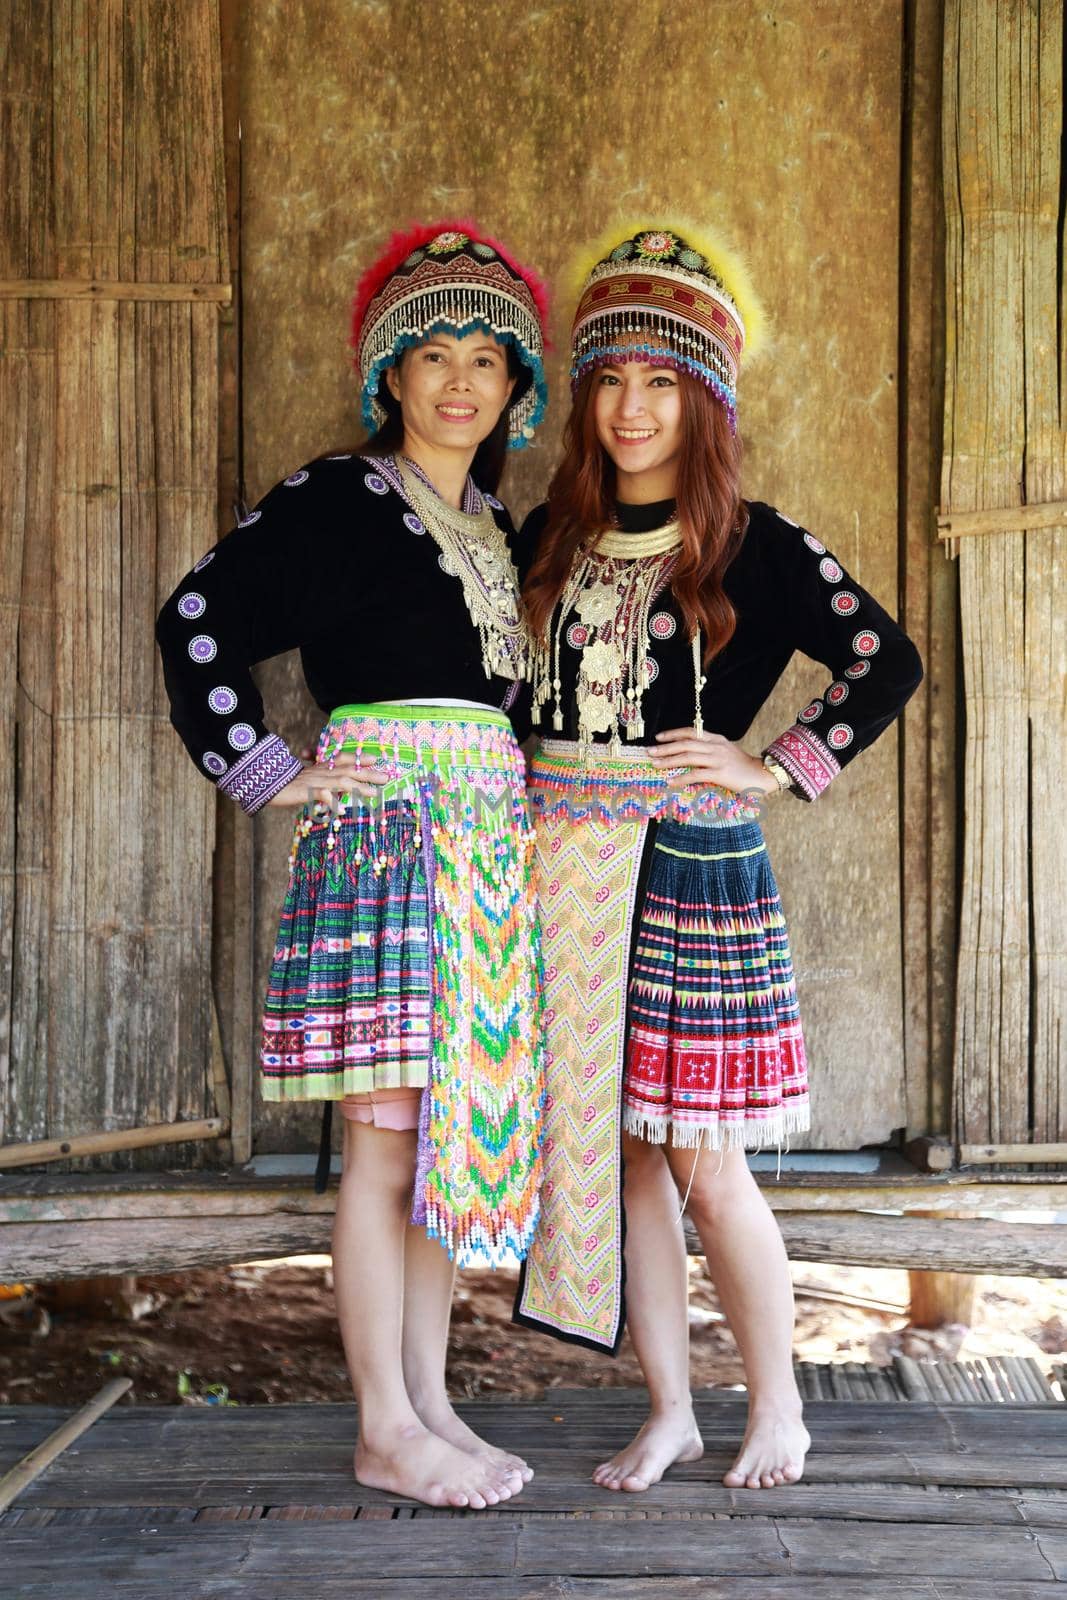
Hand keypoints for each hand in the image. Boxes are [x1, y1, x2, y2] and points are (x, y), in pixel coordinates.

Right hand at [266, 753, 392, 807]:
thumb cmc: (288, 784)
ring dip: (358, 787)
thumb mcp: (307, 779)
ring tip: (373, 793)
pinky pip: (321, 796)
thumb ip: (321, 781)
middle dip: (368, 774)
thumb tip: (335, 792)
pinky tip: (343, 810)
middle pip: (348, 770)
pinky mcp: (306, 793)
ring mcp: (314, 782)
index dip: (358, 758)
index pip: (342, 759)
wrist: (266, 785)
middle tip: (386, 777)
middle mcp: (321, 772)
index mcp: (322, 768)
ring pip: (340, 782)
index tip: (375, 758)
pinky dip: (332, 802)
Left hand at [649, 727, 778, 796]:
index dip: (673, 733)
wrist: (764, 775)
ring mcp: (718, 759)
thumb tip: (691, 757)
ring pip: (688, 757)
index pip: (691, 732)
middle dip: (666, 747)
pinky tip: (671, 782)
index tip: (659, 737)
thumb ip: (711, 752)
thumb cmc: (744, 768)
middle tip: (650, 751)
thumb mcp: (727, 753)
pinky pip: (696, 775)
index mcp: (717, 740)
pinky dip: (681, 779)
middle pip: (686, 744)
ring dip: (669, 760)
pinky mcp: (720, 774)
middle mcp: (716, 746)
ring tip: (655, 764)